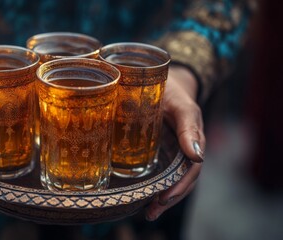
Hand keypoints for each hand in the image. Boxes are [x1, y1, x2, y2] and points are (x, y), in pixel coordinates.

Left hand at [145, 66, 204, 220]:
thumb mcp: (180, 104)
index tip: (164, 197)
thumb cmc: (172, 91)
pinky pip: (163, 171)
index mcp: (194, 138)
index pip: (191, 169)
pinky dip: (156, 186)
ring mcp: (175, 150)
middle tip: (152, 211)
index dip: (180, 185)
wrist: (164, 82)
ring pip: (173, 178)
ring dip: (163, 197)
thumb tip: (198, 155)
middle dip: (169, 198)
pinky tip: (143, 196)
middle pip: (182, 179)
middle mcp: (186, 148)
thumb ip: (188, 126)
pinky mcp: (163, 149)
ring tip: (148, 213)